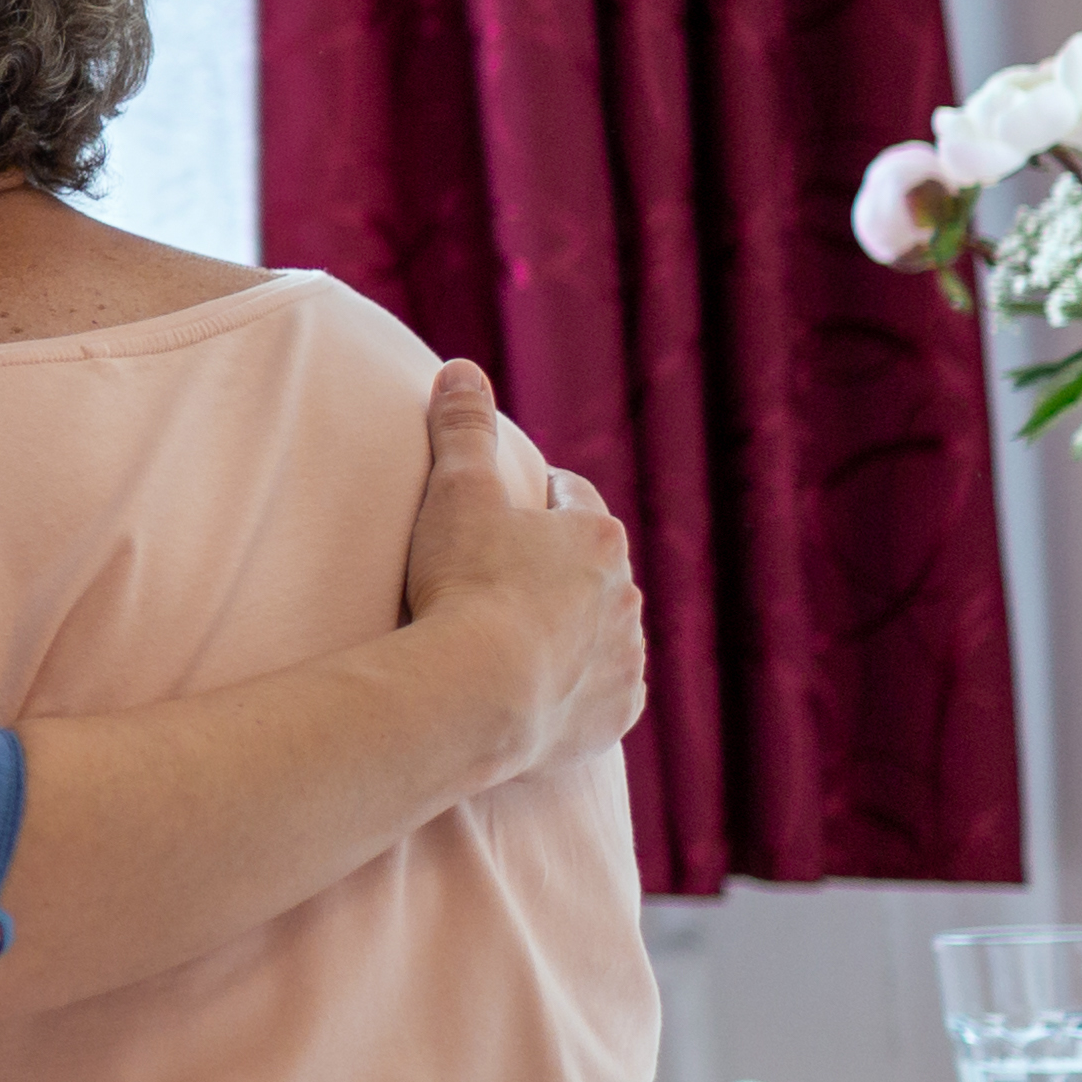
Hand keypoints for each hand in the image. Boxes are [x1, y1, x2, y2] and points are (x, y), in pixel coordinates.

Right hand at [398, 361, 643, 786]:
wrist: (477, 695)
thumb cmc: (466, 586)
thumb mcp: (455, 492)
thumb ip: (462, 428)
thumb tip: (461, 367)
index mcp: (594, 535)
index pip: (571, 499)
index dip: (537, 498)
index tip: (507, 509)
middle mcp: (625, 594)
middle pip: (592, 570)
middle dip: (557, 570)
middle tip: (502, 580)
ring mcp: (625, 657)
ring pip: (604, 633)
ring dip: (572, 632)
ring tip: (518, 643)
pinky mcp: (616, 714)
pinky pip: (604, 695)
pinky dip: (578, 690)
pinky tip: (541, 694)